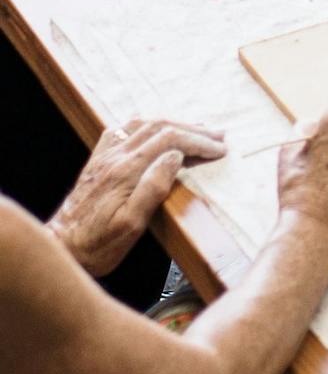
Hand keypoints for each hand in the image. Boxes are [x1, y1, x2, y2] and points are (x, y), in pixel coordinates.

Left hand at [48, 118, 226, 275]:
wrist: (62, 250)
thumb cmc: (98, 244)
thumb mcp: (132, 225)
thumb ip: (154, 187)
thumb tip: (175, 156)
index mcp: (126, 170)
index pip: (170, 140)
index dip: (199, 142)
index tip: (219, 150)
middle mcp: (114, 157)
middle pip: (160, 127)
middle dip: (193, 130)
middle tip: (218, 137)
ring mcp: (104, 157)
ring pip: (143, 124)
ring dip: (173, 123)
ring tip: (195, 129)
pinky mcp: (97, 161)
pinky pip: (122, 130)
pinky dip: (146, 125)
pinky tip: (155, 130)